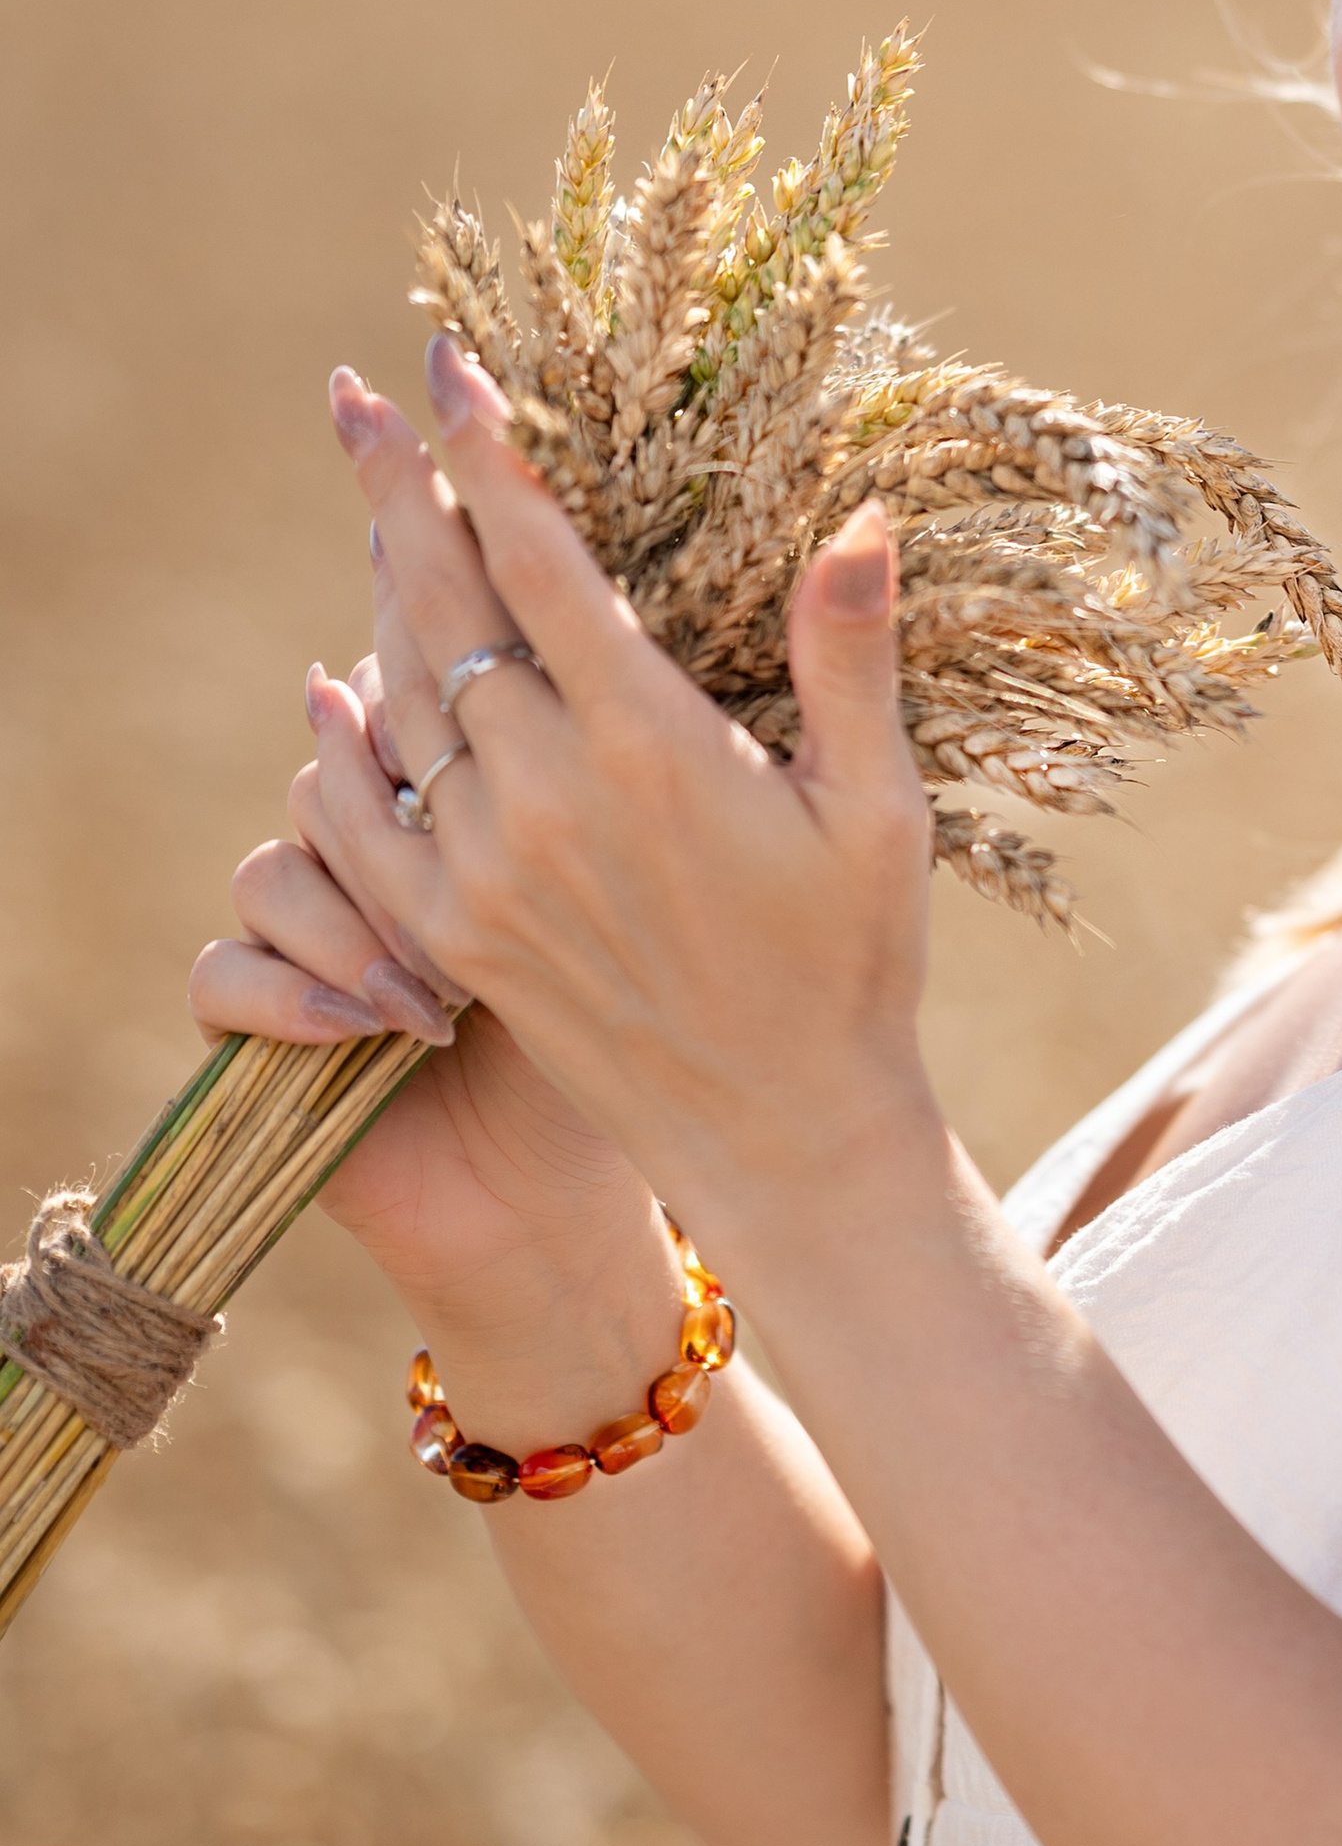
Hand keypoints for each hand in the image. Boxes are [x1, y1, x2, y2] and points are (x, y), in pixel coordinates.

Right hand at [192, 590, 651, 1316]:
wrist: (555, 1189)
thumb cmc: (614, 1033)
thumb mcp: (617, 898)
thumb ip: (581, 787)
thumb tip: (582, 656)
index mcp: (452, 804)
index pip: (401, 700)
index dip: (415, 698)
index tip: (471, 725)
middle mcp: (366, 856)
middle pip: (328, 774)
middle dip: (382, 813)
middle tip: (455, 871)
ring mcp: (303, 938)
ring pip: (274, 868)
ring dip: (352, 924)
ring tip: (432, 991)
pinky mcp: (253, 1027)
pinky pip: (222, 972)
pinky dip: (287, 995)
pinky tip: (365, 1028)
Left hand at [308, 336, 937, 1270]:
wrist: (783, 1135)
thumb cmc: (851, 963)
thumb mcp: (880, 808)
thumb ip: (850, 657)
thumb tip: (859, 516)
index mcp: (649, 746)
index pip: (539, 564)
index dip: (488, 457)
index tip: (450, 373)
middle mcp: (546, 796)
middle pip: (441, 606)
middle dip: (398, 490)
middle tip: (357, 400)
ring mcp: (485, 868)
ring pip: (397, 695)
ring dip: (378, 595)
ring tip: (373, 513)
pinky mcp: (452, 934)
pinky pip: (366, 810)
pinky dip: (347, 736)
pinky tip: (339, 685)